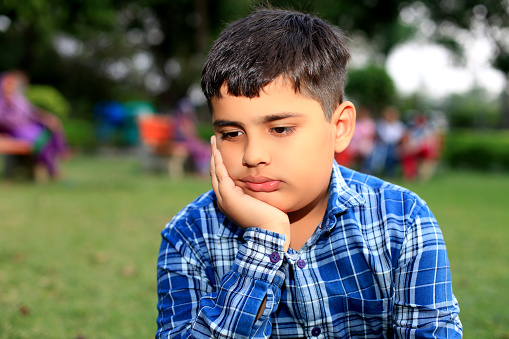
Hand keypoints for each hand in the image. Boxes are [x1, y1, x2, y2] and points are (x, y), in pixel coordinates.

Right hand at [210, 136, 289, 250]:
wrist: (272, 231)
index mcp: (231, 202)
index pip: (223, 179)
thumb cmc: (272, 218)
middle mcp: (225, 200)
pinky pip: (221, 175)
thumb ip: (257, 190)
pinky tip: (219, 152)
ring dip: (214, 156)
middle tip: (214, 142)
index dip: (221, 165)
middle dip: (214, 157)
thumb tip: (264, 180)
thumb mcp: (262, 200)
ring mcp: (225, 199)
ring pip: (216, 172)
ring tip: (214, 142)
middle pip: (215, 174)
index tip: (222, 152)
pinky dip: (219, 162)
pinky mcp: (229, 196)